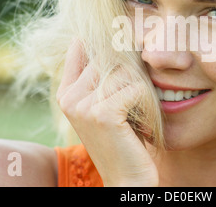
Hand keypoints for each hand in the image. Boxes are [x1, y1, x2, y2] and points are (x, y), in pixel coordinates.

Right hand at [56, 39, 158, 185]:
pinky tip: (143, 122)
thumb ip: (103, 75)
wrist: (127, 179)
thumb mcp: (108, 103)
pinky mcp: (102, 114)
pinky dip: (147, 103)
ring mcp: (83, 105)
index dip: (105, 41)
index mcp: (67, 92)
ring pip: (126, 71)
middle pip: (110, 56)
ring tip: (140, 111)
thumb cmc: (124, 138)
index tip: (123, 42)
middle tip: (140, 94)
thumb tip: (112, 36)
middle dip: (133, 69)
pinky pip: (136, 88)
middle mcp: (69, 96)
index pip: (81, 45)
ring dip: (142, 88)